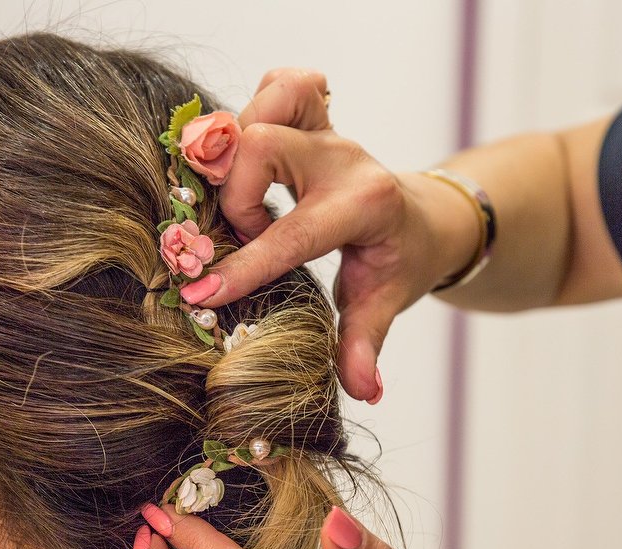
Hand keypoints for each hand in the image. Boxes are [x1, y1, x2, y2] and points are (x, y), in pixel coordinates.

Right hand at [180, 69, 477, 402]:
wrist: (421, 216)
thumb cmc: (397, 262)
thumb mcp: (384, 304)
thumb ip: (364, 345)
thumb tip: (365, 391)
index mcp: (364, 205)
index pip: (294, 234)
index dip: (244, 266)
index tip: (200, 292)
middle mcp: (344, 157)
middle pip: (263, 146)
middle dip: (235, 197)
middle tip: (245, 234)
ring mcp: (328, 129)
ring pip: (267, 102)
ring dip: (238, 145)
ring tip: (242, 192)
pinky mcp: (314, 113)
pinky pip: (280, 85)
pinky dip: (255, 108)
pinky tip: (249, 152)